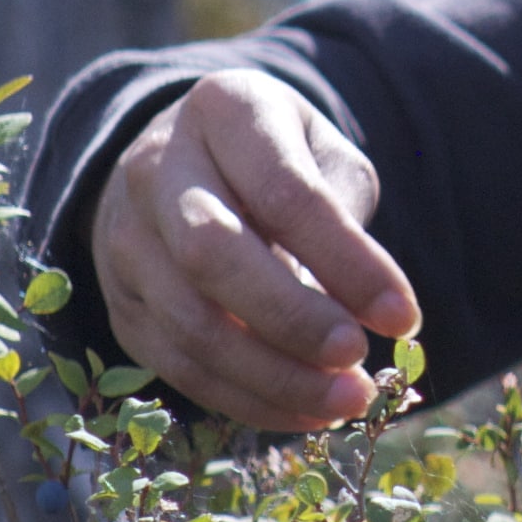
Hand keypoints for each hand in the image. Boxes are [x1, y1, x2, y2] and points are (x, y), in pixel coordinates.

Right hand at [88, 69, 421, 428]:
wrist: (182, 158)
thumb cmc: (275, 157)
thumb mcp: (320, 152)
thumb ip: (343, 213)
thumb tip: (364, 311)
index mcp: (223, 110)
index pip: (285, 192)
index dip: (347, 262)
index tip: (403, 316)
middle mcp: (156, 168)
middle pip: (214, 254)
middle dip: (293, 318)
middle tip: (358, 360)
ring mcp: (125, 237)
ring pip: (190, 322)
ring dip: (274, 377)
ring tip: (345, 400)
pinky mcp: (119, 301)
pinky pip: (178, 364)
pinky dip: (246, 399)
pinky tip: (305, 411)